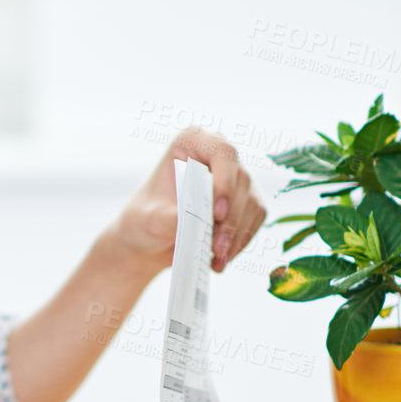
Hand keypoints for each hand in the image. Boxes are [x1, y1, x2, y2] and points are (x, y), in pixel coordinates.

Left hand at [109, 128, 265, 273]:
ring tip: (217, 258)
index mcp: (192, 142)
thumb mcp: (148, 219)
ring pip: (252, 202)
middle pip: (241, 180)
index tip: (216, 213)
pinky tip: (223, 257)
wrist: (151, 239)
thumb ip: (167, 217)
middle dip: (231, 219)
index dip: (225, 181)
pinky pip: (255, 219)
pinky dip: (242, 240)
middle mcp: (218, 155)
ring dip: (237, 234)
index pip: (222, 151)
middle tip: (216, 248)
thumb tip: (191, 219)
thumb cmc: (145, 219)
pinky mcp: (245, 200)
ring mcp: (235, 177)